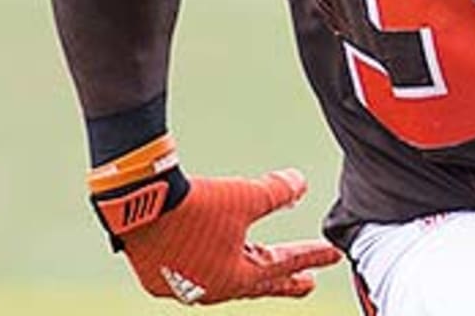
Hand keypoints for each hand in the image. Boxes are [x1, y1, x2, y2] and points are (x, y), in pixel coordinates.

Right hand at [91, 145, 341, 304]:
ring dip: (249, 271)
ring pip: (226, 280)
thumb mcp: (246, 195)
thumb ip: (278, 192)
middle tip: (308, 284)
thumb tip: (302, 184)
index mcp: (235, 278)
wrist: (141, 204)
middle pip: (257, 284)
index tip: (333, 255)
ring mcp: (182, 288)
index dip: (310, 257)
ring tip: (264, 266)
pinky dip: (214, 264)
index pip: (282, 265)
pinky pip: (196, 274)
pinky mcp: (159, 277)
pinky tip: (217, 258)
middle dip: (284, 280)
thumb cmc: (198, 203)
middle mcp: (210, 291)